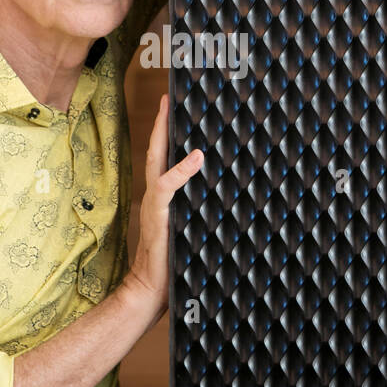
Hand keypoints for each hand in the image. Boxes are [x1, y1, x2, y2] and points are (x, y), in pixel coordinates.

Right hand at [124, 93, 203, 324]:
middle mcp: (157, 195)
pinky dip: (181, 171)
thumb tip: (234, 197)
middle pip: (157, 149)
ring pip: (157, 160)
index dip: (168, 132)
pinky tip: (196, 157)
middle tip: (170, 96)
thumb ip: (204, 210)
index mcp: (164, 197)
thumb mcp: (194, 230)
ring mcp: (155, 203)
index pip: (165, 158)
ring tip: (171, 110)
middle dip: (163, 121)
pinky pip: (166, 187)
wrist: (152, 290)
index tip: (175, 107)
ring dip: (164, 134)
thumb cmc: (175, 264)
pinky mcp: (158, 215)